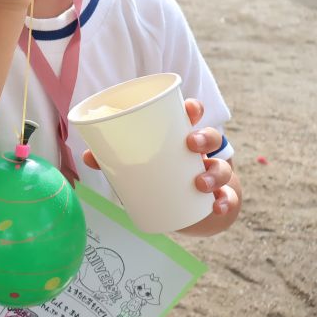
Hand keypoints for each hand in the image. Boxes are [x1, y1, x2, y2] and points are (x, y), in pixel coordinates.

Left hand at [82, 99, 239, 219]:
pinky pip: (229, 197)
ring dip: (214, 172)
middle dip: (205, 137)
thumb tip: (88, 156)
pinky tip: (217, 206)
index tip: (189, 108)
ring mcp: (214, 174)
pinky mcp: (222, 196)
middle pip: (211, 136)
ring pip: (222, 167)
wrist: (186, 209)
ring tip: (199, 182)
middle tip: (191, 144)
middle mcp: (202, 153)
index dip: (193, 108)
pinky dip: (225, 202)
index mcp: (181, 137)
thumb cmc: (157, 175)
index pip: (192, 115)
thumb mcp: (136, 165)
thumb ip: (112, 159)